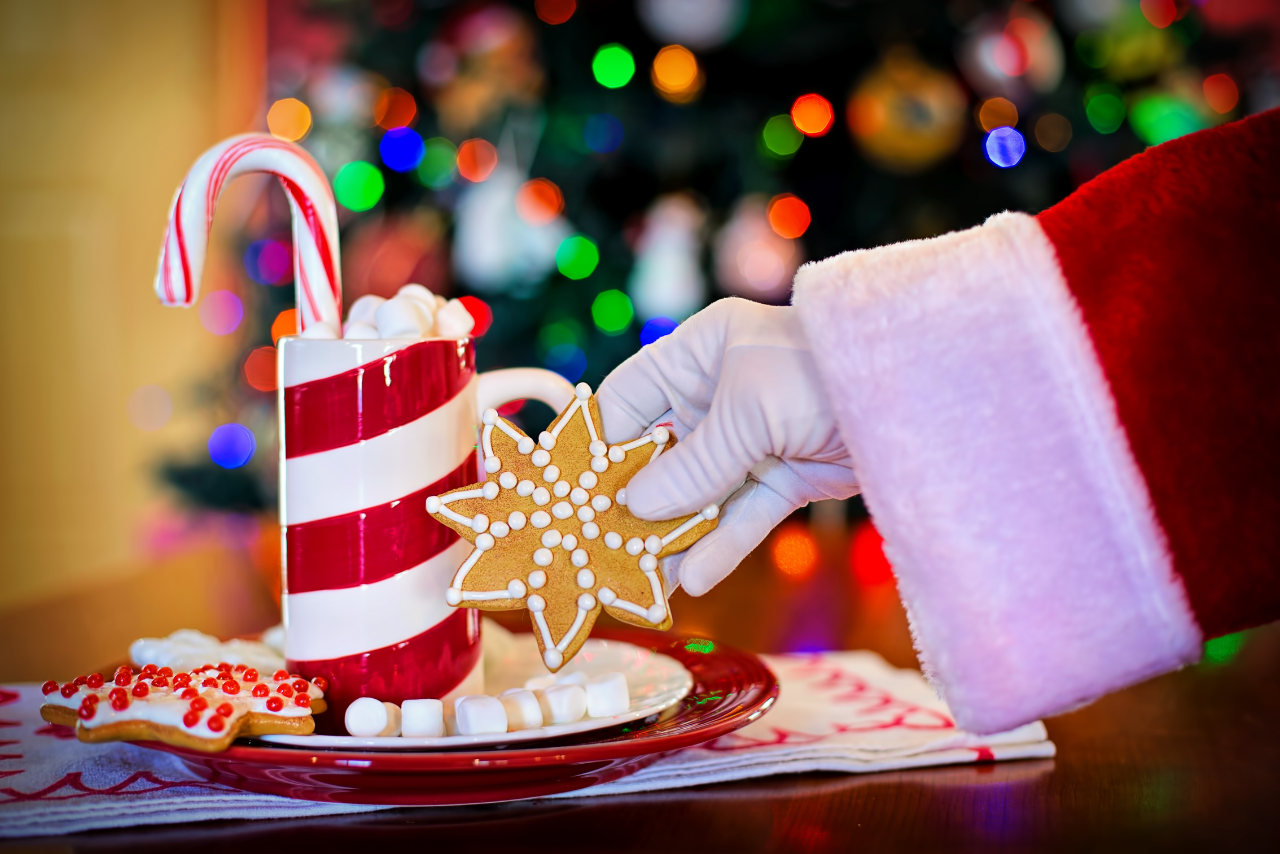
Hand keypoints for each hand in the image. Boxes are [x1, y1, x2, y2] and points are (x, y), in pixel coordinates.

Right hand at [596, 298, 858, 594]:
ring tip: (639, 582)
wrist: (921, 393)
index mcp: (698, 354)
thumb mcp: (749, 410)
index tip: (569, 494)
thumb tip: (633, 507)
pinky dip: (719, 546)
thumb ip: (693, 464)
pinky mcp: (784, 476)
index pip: (627, 400)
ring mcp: (751, 439)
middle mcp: (717, 394)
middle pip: (658, 456)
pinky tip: (692, 579)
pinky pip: (741, 515)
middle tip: (598, 549)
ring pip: (697, 494)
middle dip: (631, 503)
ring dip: (671, 536)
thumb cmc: (823, 372)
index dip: (599, 446)